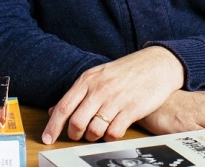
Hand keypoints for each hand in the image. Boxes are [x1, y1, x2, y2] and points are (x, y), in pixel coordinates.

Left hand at [42, 46, 183, 143]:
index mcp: (88, 79)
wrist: (157, 64)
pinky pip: (114, 132)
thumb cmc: (126, 71)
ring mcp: (116, 99)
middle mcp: (100, 89)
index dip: (53, 126)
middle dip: (75, 134)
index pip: (64, 106)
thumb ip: (77, 93)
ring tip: (98, 132)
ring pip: (94, 130)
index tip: (47, 139)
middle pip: (76, 122)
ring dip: (93, 137)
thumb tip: (54, 110)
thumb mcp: (98, 76)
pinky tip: (113, 130)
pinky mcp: (132, 109)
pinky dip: (110, 136)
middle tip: (79, 135)